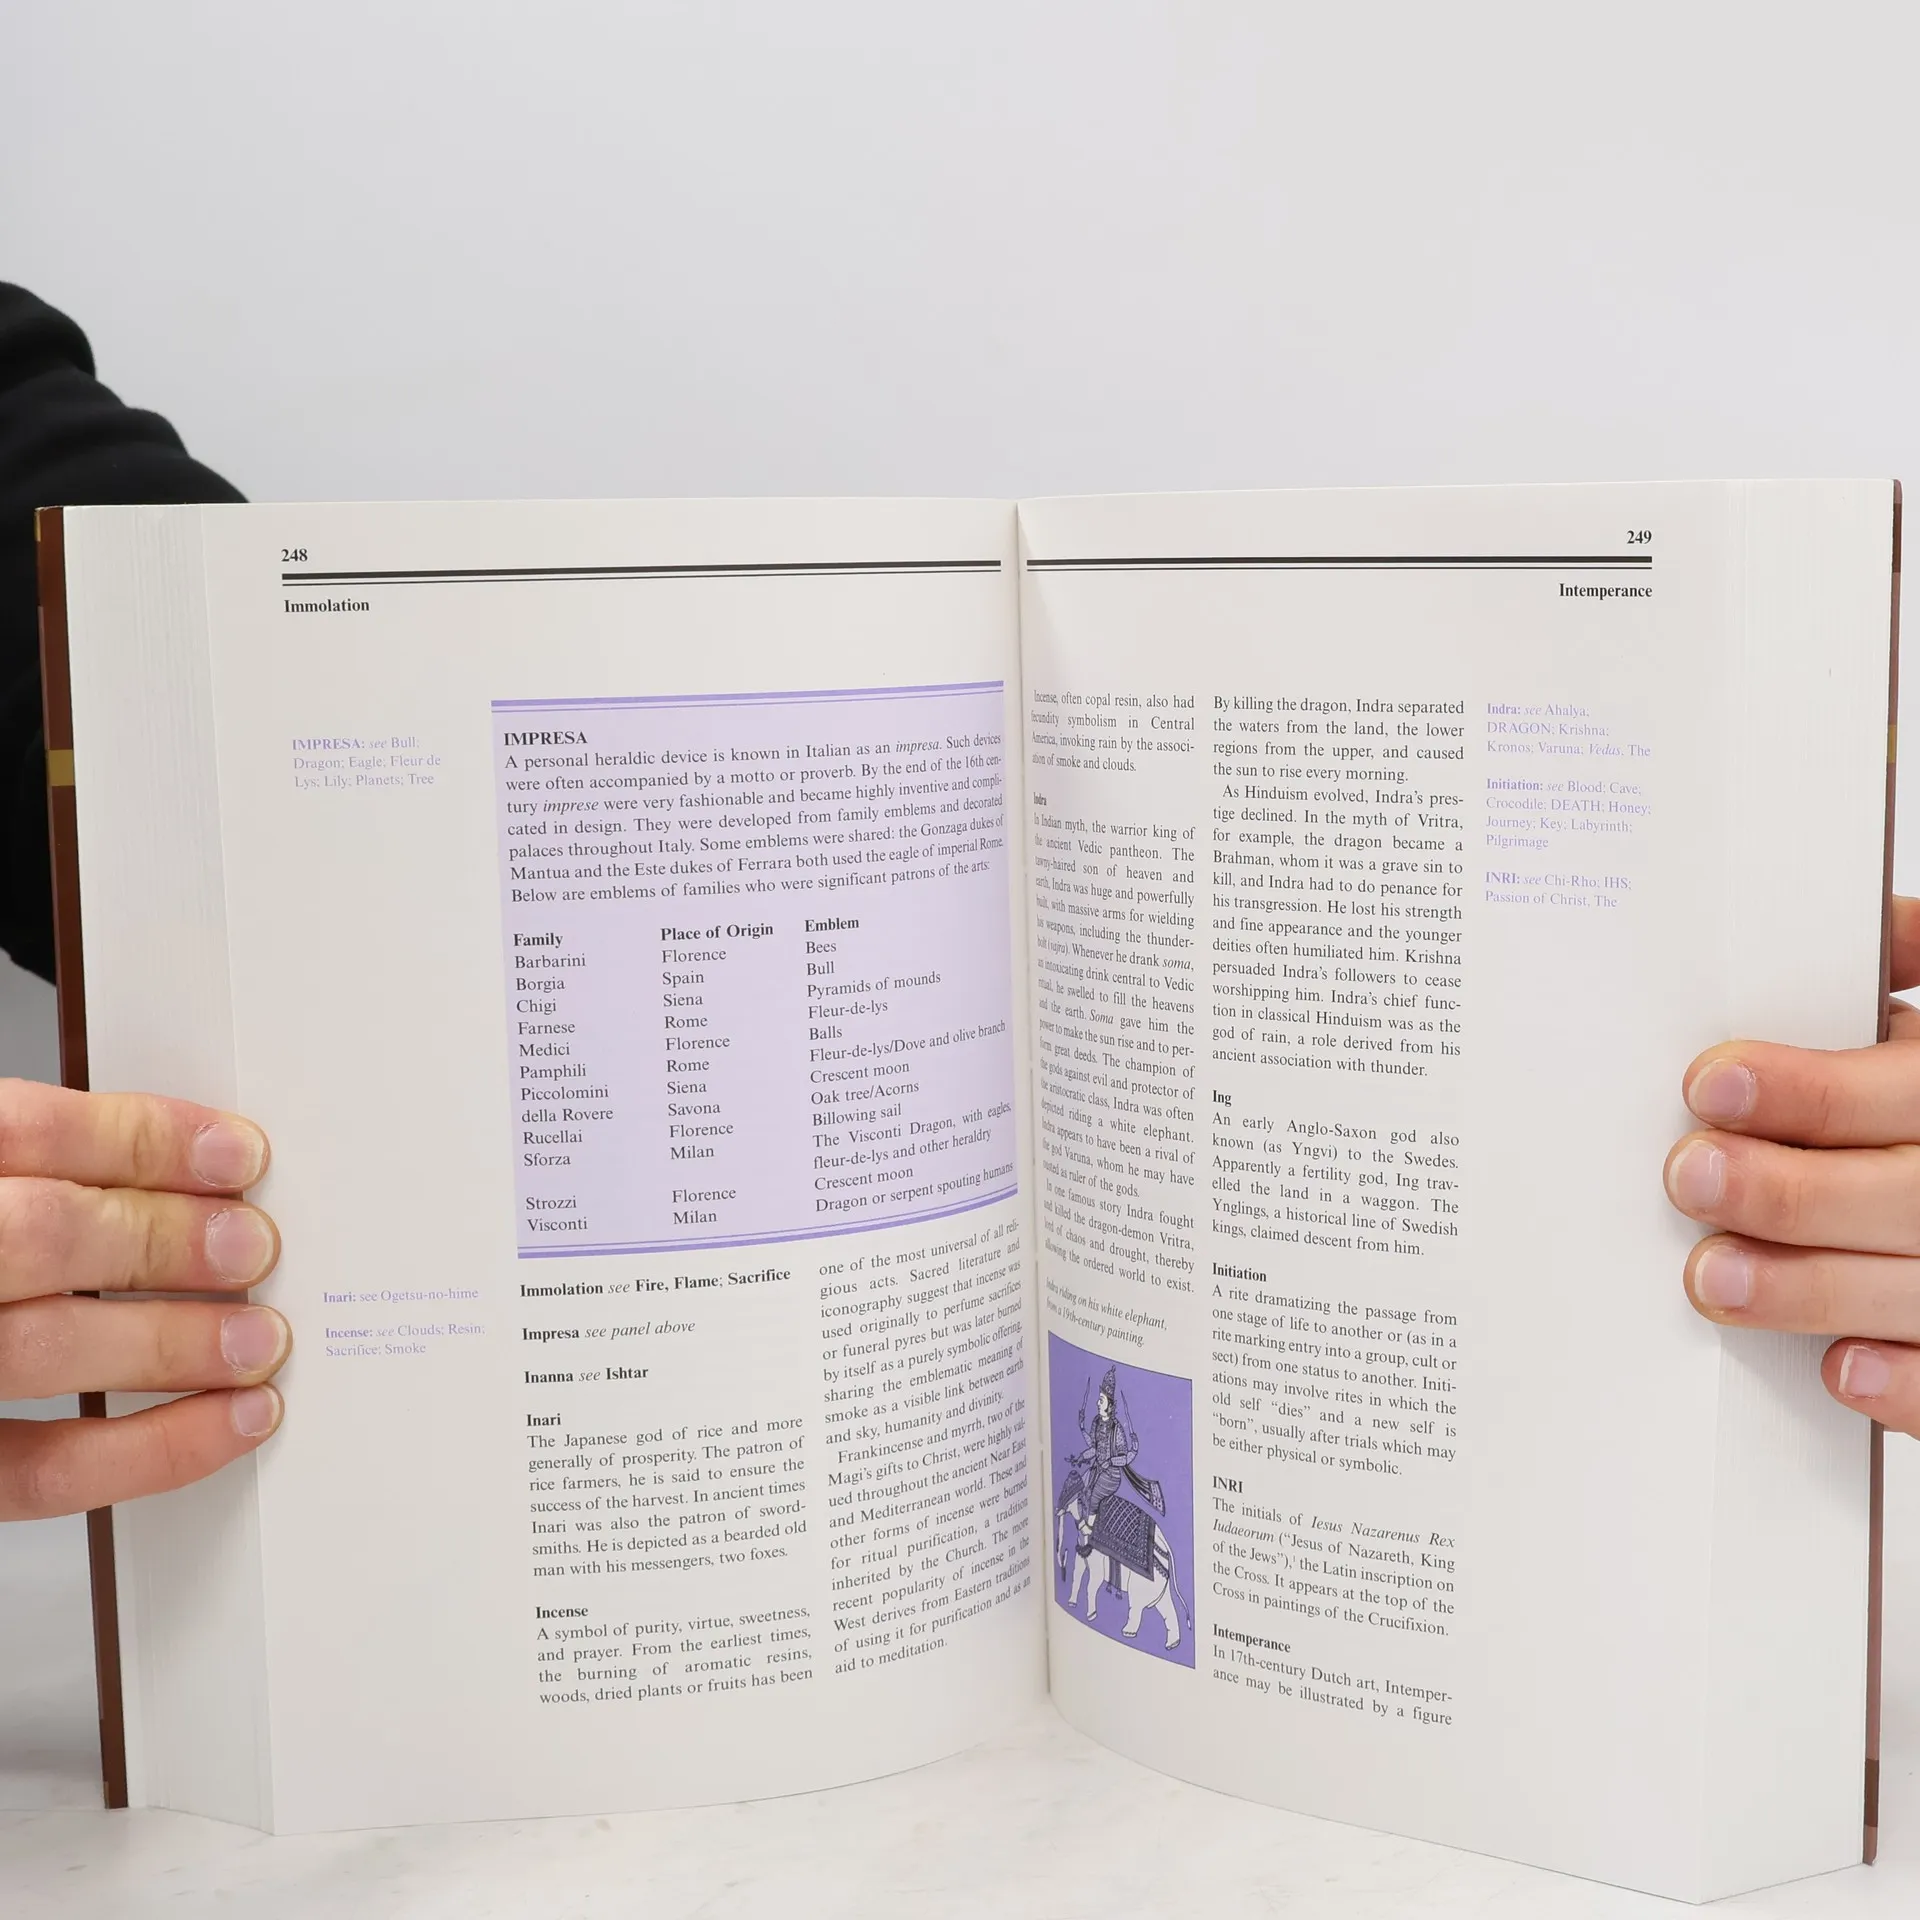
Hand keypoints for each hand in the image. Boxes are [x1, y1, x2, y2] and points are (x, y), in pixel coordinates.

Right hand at [0, 1081, 285, 1519]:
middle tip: (254, 1248)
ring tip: (257, 1339)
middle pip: (40, 1235)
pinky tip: (228, 1422)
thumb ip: (54, 1179)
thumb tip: (199, 1187)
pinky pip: (42, 1469)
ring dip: (172, 1343)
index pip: (22, 1131)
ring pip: (44, 1346)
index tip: (238, 1156)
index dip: (144, 1139)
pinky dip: (154, 1449)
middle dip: (165, 1240)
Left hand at [1666, 895, 1919, 1436]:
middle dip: (1791, 1190)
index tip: (1710, 1082)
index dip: (1811, 1089)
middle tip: (1689, 1175)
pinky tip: (1837, 1369)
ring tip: (1713, 1277)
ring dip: (1813, 1287)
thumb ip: (1906, 970)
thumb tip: (1866, 919)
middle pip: (1908, 1195)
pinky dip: (1904, 1382)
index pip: (1903, 1088)